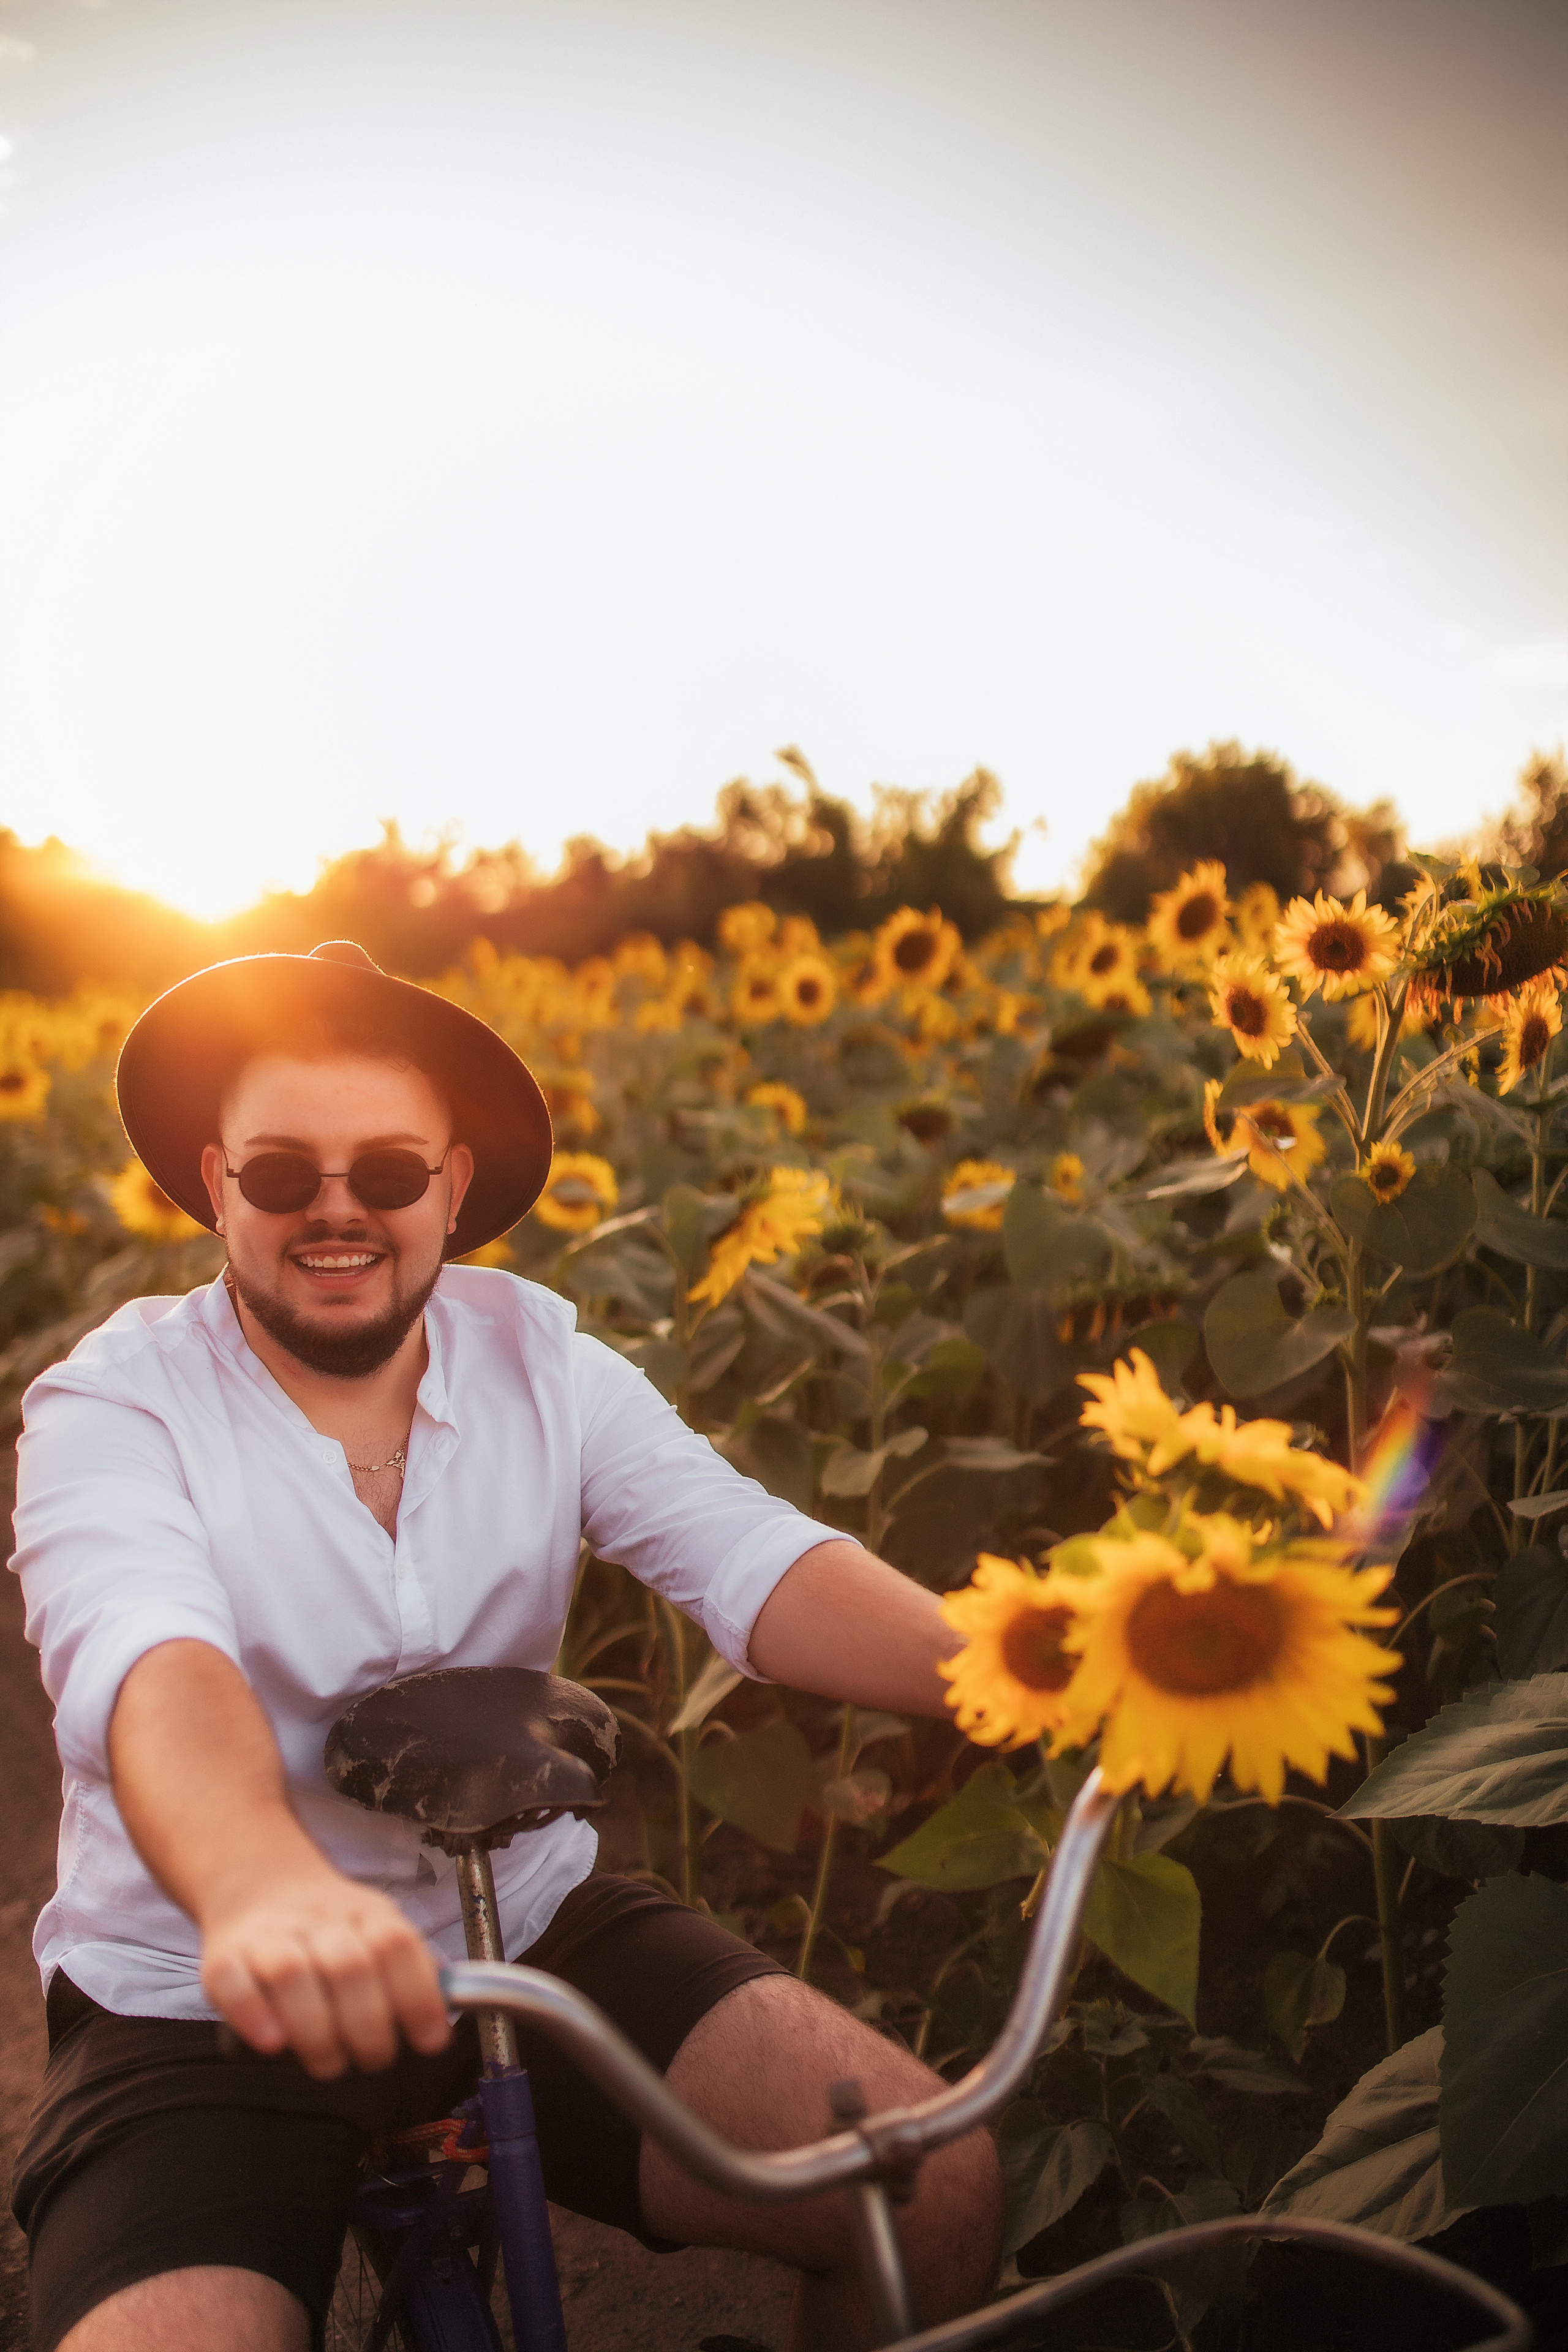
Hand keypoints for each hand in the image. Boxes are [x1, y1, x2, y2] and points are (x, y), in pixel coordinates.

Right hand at [200, 1857, 450, 2079]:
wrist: (260, 1884)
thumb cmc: (330, 1928)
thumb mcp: (379, 1930)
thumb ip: (410, 1970)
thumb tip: (441, 2021)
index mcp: (366, 1914)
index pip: (397, 1945)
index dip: (418, 1996)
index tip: (430, 2042)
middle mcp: (318, 1920)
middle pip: (349, 1966)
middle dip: (368, 2025)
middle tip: (374, 2059)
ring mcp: (269, 1936)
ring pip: (293, 1975)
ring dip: (316, 2030)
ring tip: (330, 2063)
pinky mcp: (223, 1958)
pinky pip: (233, 1983)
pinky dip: (253, 2016)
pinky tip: (273, 2042)